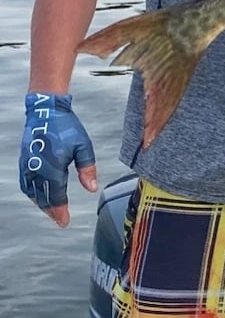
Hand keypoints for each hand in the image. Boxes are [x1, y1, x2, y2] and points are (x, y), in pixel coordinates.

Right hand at [19, 93, 96, 227]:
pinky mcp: (23, 162)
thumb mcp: (83, 146)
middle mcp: (37, 170)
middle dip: (52, 211)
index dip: (60, 211)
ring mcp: (27, 167)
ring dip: (42, 203)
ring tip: (53, 210)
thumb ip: (88, 169)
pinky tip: (40, 196)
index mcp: (53, 168)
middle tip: (60, 219)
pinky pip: (26, 184)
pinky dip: (33, 193)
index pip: (56, 196)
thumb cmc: (66, 127)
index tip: (65, 222)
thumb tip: (92, 189)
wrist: (45, 111)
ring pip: (33, 193)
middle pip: (43, 198)